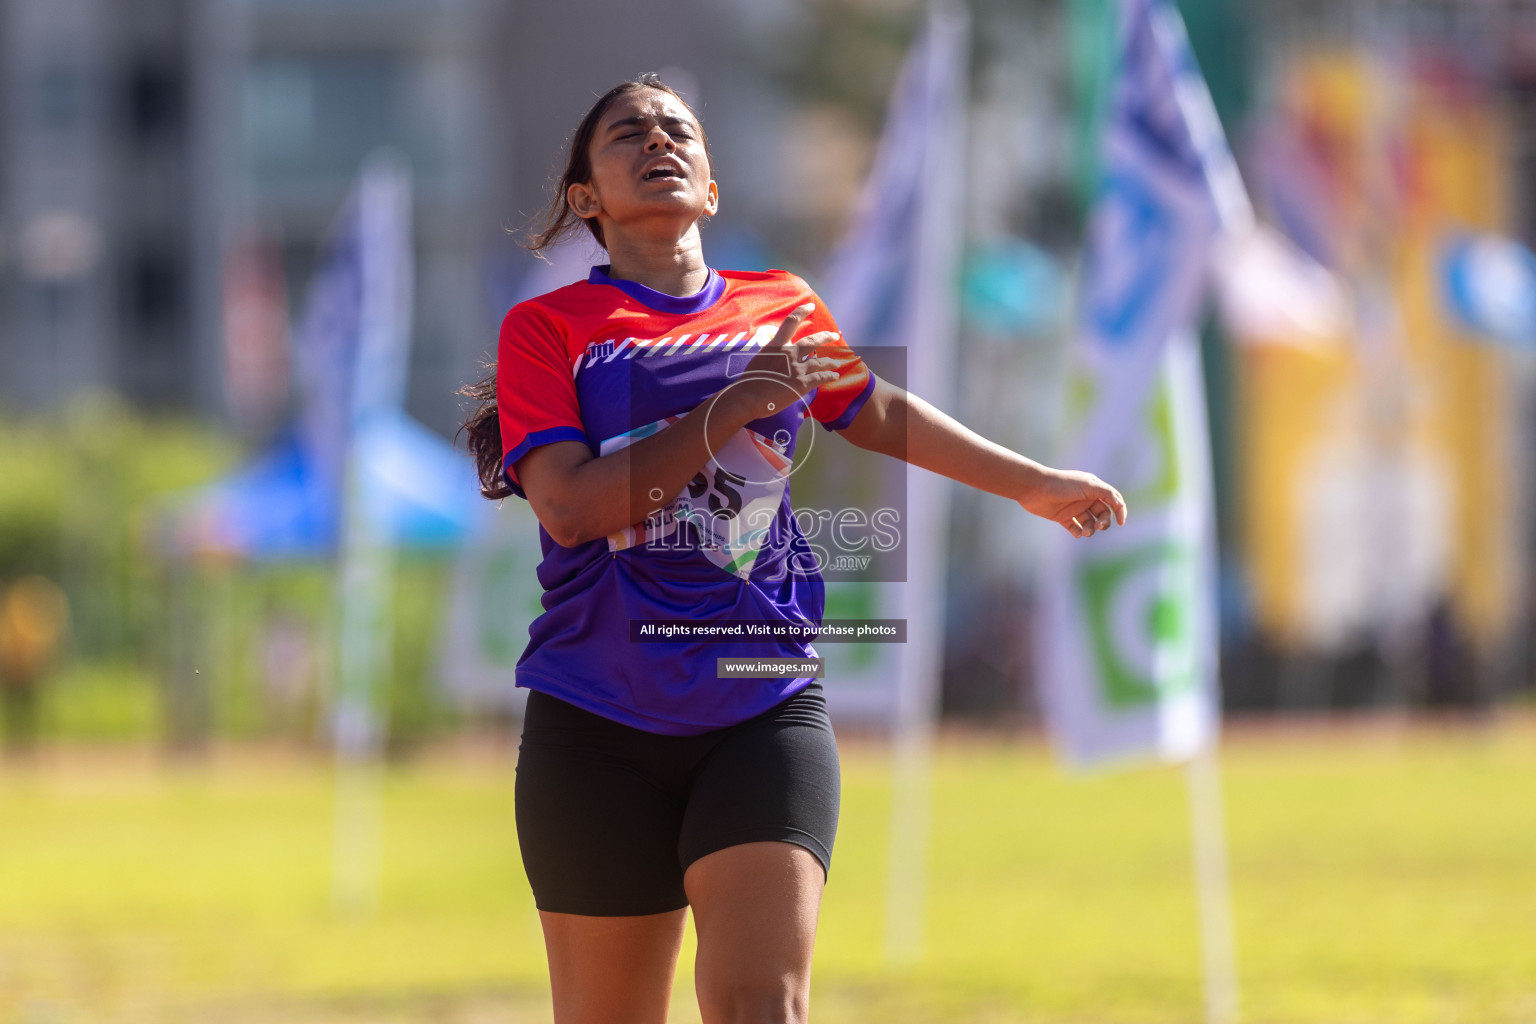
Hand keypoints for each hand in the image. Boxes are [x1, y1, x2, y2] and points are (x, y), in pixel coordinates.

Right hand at [726, 303, 843, 420]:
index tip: (810, 306)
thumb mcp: (759, 359)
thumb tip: (777, 357)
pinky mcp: (802, 384)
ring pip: (820, 362)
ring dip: (831, 362)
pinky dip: (830, 376)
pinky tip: (834, 376)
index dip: (801, 311)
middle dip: (826, 337)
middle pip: (813, 341)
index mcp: (776, 345)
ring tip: (837, 363)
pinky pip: (821, 377)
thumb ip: (771, 355)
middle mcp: (789, 354)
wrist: (748, 397)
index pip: (790, 322)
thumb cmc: (749, 381)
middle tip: (835, 335)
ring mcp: (797, 369)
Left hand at [1019, 468, 1126, 538]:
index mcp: (1093, 488)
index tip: (1121, 522)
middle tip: (1098, 527)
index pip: (1113, 500)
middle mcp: (1085, 498)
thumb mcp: (1088, 485)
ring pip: (1090, 523)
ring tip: (1085, 532)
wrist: (1034, 488)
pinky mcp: (1062, 517)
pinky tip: (1077, 533)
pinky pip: (1075, 528)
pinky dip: (1078, 533)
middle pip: (1103, 514)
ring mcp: (1074, 508)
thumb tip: (1120, 503)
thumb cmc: (1062, 484)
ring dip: (1091, 529)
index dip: (1120, 511)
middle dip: (1104, 523)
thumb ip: (1106, 492)